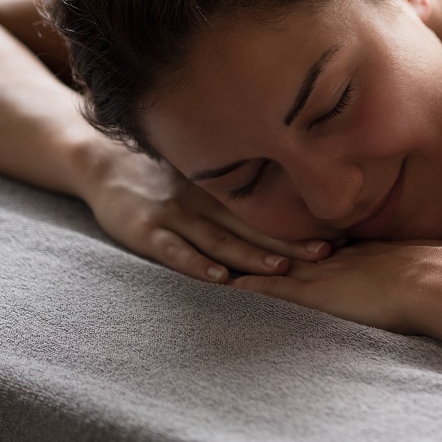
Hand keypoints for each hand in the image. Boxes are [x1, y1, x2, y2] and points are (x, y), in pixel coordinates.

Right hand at [82, 148, 331, 283]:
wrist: (101, 162)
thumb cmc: (159, 176)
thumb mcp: (201, 174)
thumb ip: (235, 189)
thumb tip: (288, 202)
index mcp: (221, 190)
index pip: (269, 209)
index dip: (302, 223)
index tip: (340, 233)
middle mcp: (203, 200)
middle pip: (253, 225)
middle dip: (291, 242)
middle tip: (328, 253)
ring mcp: (175, 214)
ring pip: (220, 239)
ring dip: (252, 255)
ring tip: (283, 269)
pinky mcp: (145, 230)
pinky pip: (175, 250)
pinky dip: (198, 264)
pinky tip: (220, 278)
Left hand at [231, 239, 441, 333]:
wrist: (439, 281)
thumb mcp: (427, 256)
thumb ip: (421, 255)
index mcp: (360, 245)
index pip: (319, 235)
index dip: (296, 230)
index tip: (276, 222)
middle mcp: (337, 252)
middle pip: (288, 240)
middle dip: (259, 234)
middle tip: (229, 220)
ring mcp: (326, 271)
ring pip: (274, 261)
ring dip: (246, 257)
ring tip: (216, 248)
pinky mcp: (319, 295)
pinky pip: (275, 291)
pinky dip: (250, 287)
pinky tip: (226, 286)